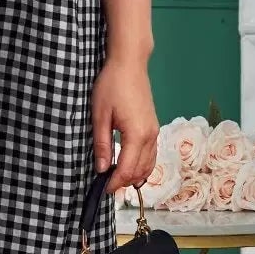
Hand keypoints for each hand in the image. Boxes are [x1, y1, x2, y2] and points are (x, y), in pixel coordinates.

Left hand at [90, 54, 158, 196]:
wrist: (130, 64)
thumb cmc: (112, 85)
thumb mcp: (100, 116)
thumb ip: (101, 145)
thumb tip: (101, 168)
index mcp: (137, 134)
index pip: (128, 169)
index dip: (115, 182)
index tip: (103, 189)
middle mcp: (150, 136)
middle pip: (141, 171)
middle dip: (125, 182)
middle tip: (107, 186)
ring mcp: (154, 131)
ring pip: (149, 165)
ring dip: (134, 176)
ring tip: (116, 179)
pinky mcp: (153, 127)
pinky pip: (151, 154)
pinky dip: (142, 165)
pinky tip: (129, 166)